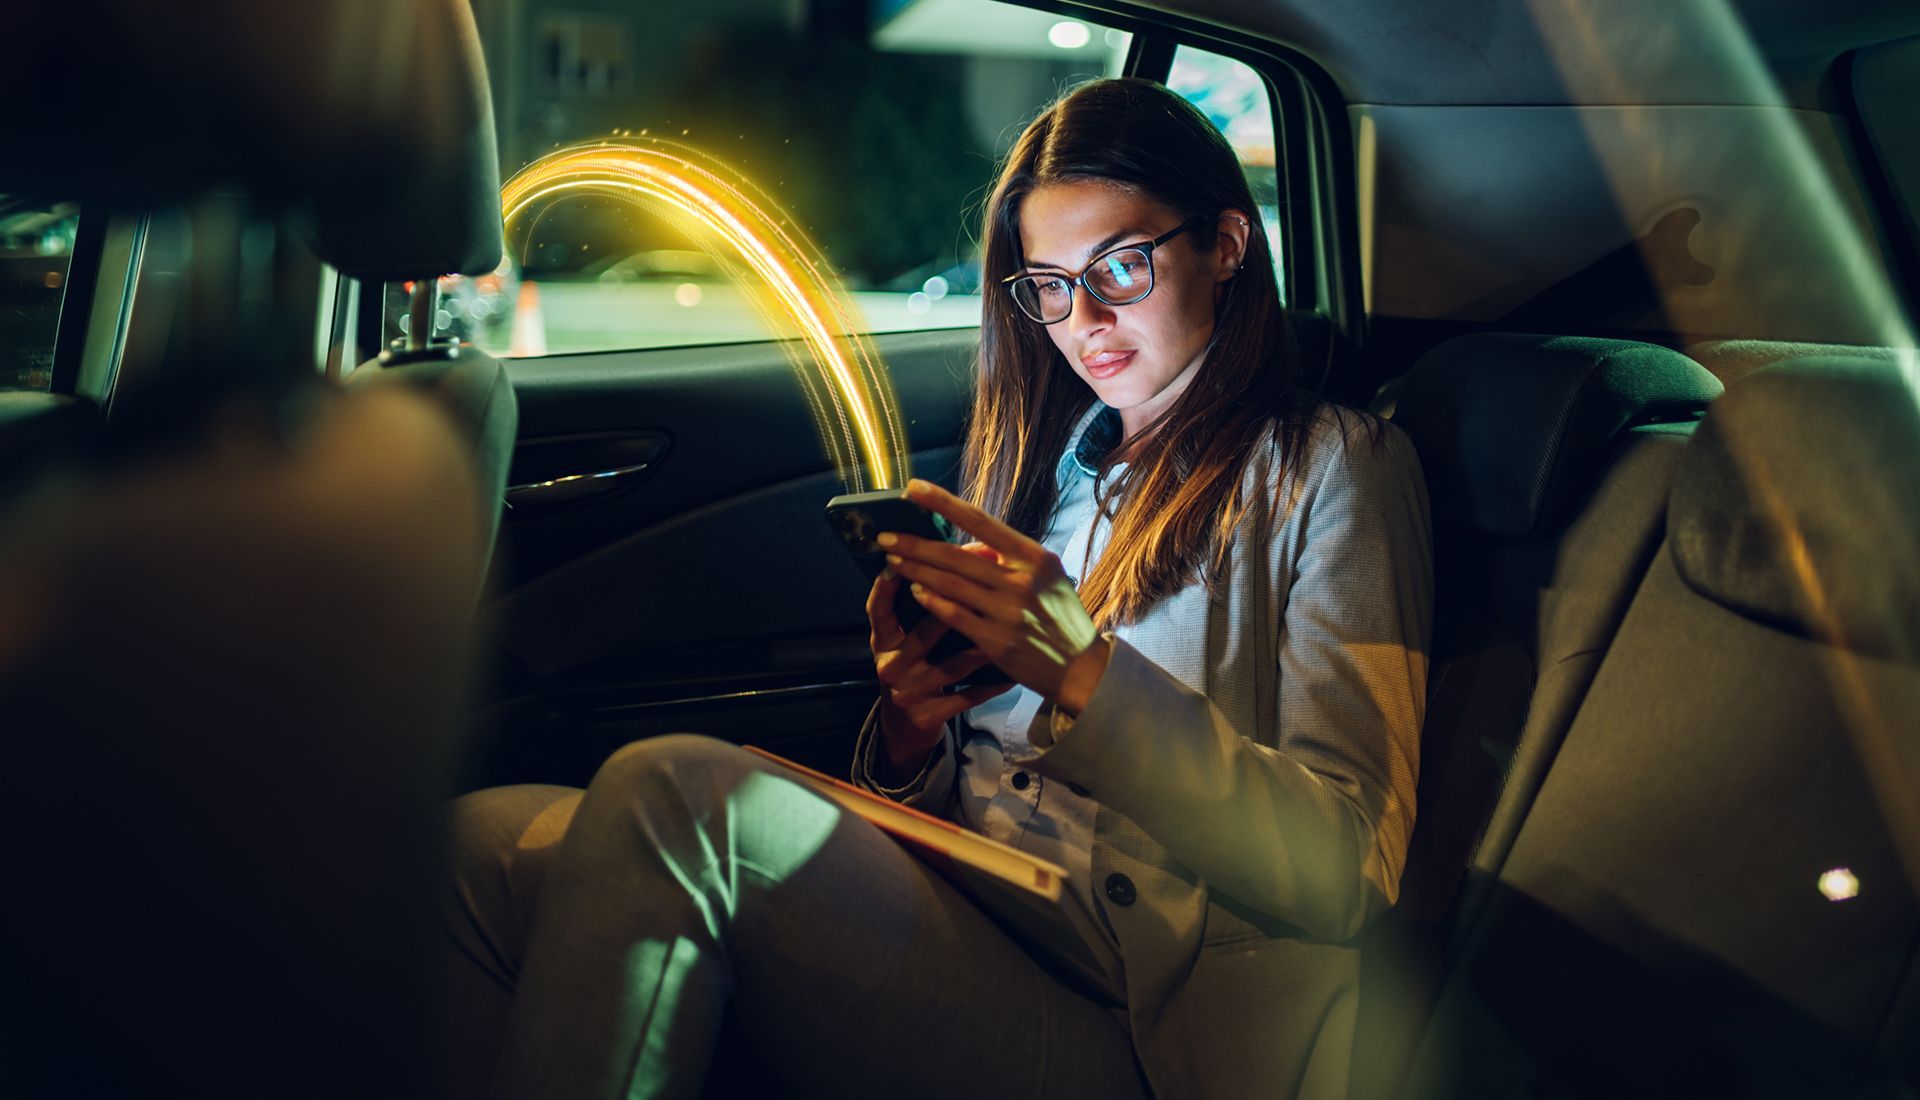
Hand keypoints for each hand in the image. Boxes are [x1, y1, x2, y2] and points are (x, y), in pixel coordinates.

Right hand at [867, 560, 1013, 780]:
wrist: (906, 725)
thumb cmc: (913, 666)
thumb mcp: (903, 639)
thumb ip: (918, 605)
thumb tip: (948, 556)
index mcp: (881, 642)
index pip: (879, 610)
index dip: (886, 587)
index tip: (900, 562)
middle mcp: (890, 666)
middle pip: (924, 633)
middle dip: (956, 610)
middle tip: (986, 590)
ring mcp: (909, 693)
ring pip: (954, 665)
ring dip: (984, 648)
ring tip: (1013, 631)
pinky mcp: (929, 715)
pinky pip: (968, 697)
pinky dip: (992, 686)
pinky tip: (1013, 676)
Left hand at [878, 479, 1112, 715]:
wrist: (1082, 669)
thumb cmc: (1061, 618)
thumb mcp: (1047, 578)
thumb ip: (1011, 559)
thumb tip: (972, 546)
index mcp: (1034, 556)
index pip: (979, 521)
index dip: (942, 502)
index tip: (911, 488)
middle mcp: (1021, 580)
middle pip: (955, 555)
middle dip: (914, 543)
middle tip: (884, 536)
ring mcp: (1008, 611)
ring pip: (949, 584)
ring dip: (916, 570)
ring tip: (891, 560)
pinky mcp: (996, 641)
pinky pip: (954, 615)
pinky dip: (932, 601)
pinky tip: (914, 590)